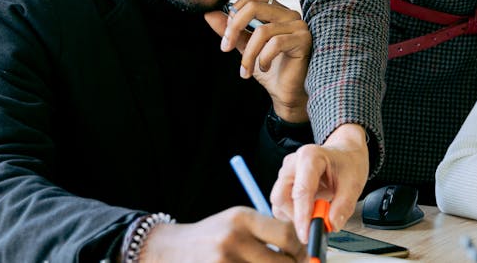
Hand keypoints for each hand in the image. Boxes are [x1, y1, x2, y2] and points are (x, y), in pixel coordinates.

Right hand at [142, 207, 306, 261]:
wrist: (170, 249)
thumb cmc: (212, 235)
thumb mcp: (237, 222)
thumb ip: (267, 232)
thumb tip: (302, 251)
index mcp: (242, 218)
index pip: (287, 235)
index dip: (302, 249)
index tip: (305, 255)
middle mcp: (233, 238)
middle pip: (282, 262)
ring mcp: (224, 261)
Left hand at [205, 0, 310, 122]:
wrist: (286, 93)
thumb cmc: (270, 69)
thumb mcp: (245, 47)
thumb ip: (231, 30)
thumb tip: (209, 13)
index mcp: (277, 12)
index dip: (236, 10)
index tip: (226, 34)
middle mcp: (289, 14)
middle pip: (255, 7)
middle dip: (234, 28)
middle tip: (225, 47)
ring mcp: (298, 26)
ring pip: (262, 31)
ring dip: (248, 54)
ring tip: (246, 70)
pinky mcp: (303, 40)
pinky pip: (275, 43)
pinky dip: (263, 58)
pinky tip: (264, 68)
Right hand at [271, 124, 369, 241]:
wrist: (345, 153)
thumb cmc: (348, 164)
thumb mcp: (354, 183)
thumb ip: (343, 205)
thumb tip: (331, 224)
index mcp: (310, 157)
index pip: (301, 191)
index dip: (302, 216)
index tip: (307, 234)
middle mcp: (292, 163)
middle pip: (281, 196)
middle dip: (295, 216)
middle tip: (315, 223)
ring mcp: (286, 172)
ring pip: (279, 203)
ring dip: (295, 215)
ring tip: (317, 211)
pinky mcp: (284, 182)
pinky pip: (281, 204)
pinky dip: (293, 213)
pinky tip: (310, 209)